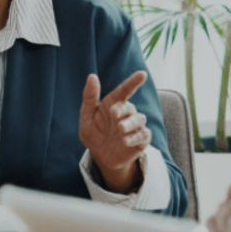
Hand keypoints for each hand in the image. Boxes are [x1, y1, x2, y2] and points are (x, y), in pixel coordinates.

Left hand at [78, 71, 150, 192]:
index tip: (142, 74)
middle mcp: (127, 114)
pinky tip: (125, 141)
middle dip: (123, 110)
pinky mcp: (140, 140)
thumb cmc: (94, 133)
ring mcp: (135, 127)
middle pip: (130, 107)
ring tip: (120, 129)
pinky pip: (144, 135)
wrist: (100, 157)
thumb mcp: (86, 116)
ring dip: (130, 123)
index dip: (133, 81)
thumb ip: (89, 97)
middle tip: (113, 114)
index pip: (125, 90)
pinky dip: (135, 137)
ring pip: (139, 119)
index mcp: (114, 104)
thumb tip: (92, 76)